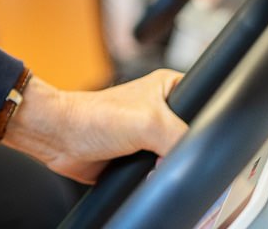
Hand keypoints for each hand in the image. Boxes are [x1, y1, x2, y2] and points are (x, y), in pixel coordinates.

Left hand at [1, 72, 188, 182]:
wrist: (60, 138)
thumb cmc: (93, 117)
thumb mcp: (148, 122)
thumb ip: (180, 138)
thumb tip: (192, 161)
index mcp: (170, 89)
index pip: (206, 106)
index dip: (207, 127)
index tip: (197, 142)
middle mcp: (162, 111)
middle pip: (193, 138)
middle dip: (184, 154)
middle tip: (169, 157)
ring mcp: (151, 136)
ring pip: (177, 159)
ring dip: (169, 169)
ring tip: (156, 167)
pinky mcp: (140, 158)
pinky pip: (161, 174)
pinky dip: (158, 180)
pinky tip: (150, 178)